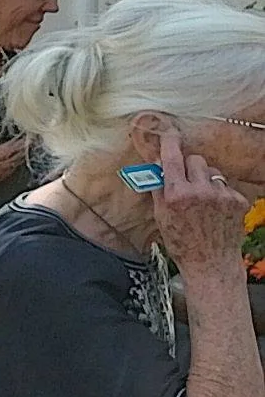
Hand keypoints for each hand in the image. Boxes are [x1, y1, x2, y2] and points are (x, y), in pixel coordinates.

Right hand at [0, 124, 30, 186]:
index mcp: (0, 153)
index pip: (18, 145)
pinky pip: (11, 171)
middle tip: (27, 143)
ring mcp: (2, 172)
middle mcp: (3, 164)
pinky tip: (12, 162)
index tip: (27, 136)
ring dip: (20, 157)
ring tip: (21, 152)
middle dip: (24, 148)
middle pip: (21, 155)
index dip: (24, 140)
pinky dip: (14, 165)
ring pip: (17, 164)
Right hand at [153, 127, 248, 274]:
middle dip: (189, 167)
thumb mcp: (161, 216)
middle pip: (195, 160)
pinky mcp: (237, 201)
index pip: (173, 158)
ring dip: (205, 179)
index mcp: (177, 195)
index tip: (170, 134)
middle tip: (185, 181)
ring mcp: (221, 195)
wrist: (210, 262)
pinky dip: (219, 193)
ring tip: (202, 199)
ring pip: (212, 171)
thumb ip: (159, 189)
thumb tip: (157, 168)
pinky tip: (215, 209)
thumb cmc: (182, 243)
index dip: (170, 143)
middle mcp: (200, 191)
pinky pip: (225, 186)